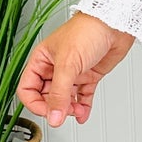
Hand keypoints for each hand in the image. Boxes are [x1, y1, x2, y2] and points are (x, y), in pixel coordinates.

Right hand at [16, 13, 134, 127]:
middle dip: (55, 108)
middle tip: (65, 113)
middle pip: (46, 96)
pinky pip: (82, 96)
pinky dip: (83, 107)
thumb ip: (60, 94)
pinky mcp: (88, 75)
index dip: (35, 103)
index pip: (27, 89)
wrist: (114, 23)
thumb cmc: (87, 31)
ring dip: (70, 109)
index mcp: (42, 60)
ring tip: (77, 111)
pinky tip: (84, 114)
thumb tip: (54, 117)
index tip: (48, 112)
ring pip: (65, 98)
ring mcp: (73, 72)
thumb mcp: (68, 64)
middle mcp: (55, 67)